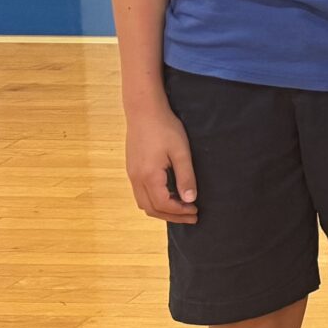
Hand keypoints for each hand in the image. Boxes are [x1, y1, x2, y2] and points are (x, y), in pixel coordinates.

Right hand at [123, 103, 199, 223]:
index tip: (195, 211)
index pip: (163, 205)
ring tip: (181, 209)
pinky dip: (154, 200)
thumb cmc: (165, 128)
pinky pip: (141, 193)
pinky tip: (169, 195)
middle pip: (151, 209)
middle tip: (192, 216)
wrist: (144, 111)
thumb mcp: (181, 152)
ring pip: (143, 203)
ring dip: (162, 210)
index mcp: (149, 176)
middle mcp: (136, 179)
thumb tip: (190, 199)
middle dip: (172, 216)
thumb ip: (186, 176)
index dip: (179, 212)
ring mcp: (132, 174)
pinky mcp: (132, 169)